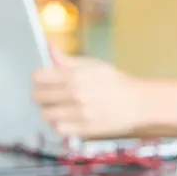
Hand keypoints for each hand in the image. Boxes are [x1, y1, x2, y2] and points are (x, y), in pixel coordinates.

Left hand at [33, 46, 156, 137]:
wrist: (138, 103)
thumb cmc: (116, 82)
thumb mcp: (93, 65)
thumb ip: (68, 60)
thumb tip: (49, 47)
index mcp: (75, 75)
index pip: (38, 77)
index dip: (39, 78)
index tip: (44, 80)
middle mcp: (75, 95)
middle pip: (38, 97)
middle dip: (41, 95)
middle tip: (49, 95)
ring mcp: (79, 114)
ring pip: (46, 115)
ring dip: (49, 111)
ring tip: (58, 108)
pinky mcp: (84, 129)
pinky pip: (59, 129)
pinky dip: (59, 124)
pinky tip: (66, 119)